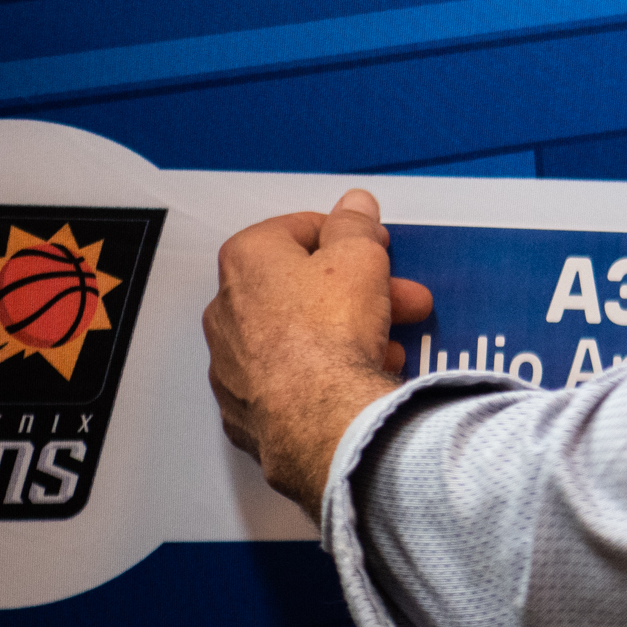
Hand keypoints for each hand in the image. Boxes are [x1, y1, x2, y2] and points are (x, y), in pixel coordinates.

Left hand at [204, 188, 433, 512]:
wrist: (320, 420)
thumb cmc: (331, 332)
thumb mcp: (359, 256)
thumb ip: (355, 224)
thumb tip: (353, 206)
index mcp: (246, 260)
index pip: (299, 229)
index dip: (348, 237)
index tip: (376, 250)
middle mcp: (226, 309)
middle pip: (301, 287)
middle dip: (359, 292)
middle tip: (401, 301)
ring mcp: (230, 365)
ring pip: (296, 337)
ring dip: (343, 336)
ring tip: (389, 348)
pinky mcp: (243, 411)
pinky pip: (287, 382)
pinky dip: (319, 378)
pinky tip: (356, 381)